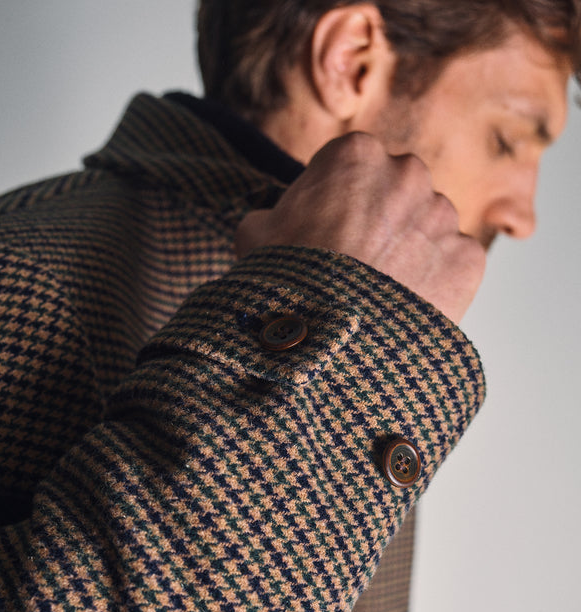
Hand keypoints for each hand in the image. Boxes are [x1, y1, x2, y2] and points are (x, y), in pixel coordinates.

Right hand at [235, 132, 485, 323]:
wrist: (330, 346)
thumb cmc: (288, 284)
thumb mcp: (254, 234)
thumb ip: (275, 212)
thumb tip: (277, 220)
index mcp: (356, 154)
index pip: (348, 166)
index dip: (333, 199)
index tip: (324, 229)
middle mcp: (408, 173)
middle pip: (394, 191)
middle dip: (378, 218)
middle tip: (352, 261)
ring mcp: (443, 217)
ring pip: (426, 226)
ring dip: (407, 249)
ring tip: (377, 290)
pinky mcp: (467, 258)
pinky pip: (450, 263)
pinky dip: (433, 280)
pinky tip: (403, 305)